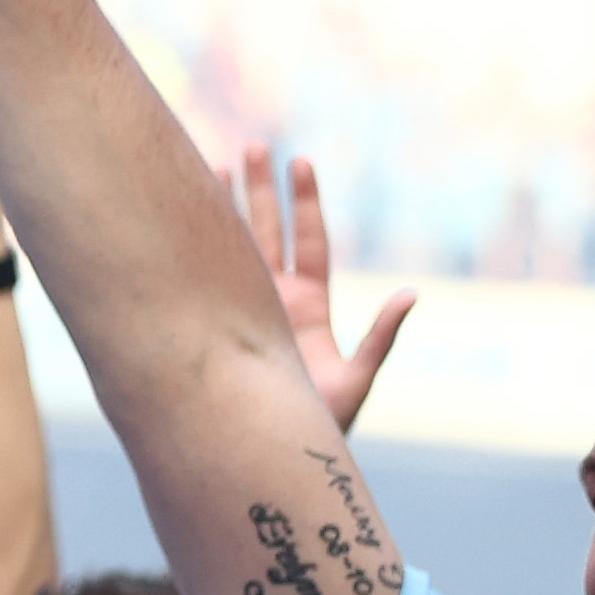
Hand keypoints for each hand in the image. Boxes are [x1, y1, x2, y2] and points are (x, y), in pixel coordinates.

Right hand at [221, 143, 413, 430]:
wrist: (272, 447)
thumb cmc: (320, 422)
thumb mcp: (357, 378)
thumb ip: (381, 337)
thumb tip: (411, 295)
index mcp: (310, 307)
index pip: (308, 243)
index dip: (304, 204)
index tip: (300, 163)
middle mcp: (277, 299)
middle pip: (268, 232)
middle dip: (260, 190)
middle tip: (254, 147)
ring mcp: (247, 307)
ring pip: (234, 247)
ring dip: (227, 208)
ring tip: (215, 164)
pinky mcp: (221, 320)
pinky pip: (207, 274)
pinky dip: (198, 244)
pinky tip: (182, 216)